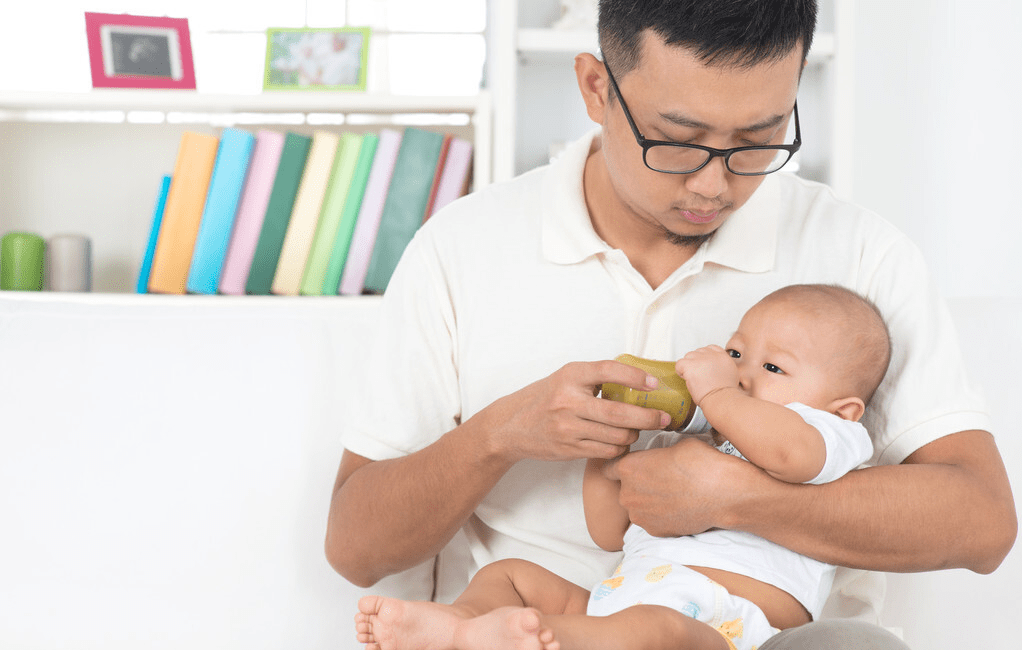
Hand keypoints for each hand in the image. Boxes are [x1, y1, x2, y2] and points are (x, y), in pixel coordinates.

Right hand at [482, 360, 671, 462]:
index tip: (654, 383)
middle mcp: (568, 401)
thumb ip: (595, 377)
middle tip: (663, 417)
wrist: (512, 426)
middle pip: (619, 412)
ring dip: (634, 434)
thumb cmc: (544, 398)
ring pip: (616, 435)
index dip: (636, 377)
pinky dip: (620, 446)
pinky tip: (620, 440)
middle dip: (648, 417)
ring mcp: (568, 427)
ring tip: (637, 429)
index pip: (608, 371)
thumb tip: (638, 377)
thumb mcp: (565, 378)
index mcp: (570, 376)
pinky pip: (607, 450)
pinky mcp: (569, 448)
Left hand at [602, 436, 750, 536]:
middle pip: (624, 489)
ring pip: (638, 507)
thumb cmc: (702, 463)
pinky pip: (651, 521)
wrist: (724, 493)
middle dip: (637, 485)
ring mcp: (640, 515)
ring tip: (672, 494)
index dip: (620, 466)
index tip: (631, 466)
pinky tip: (678, 507)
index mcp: (628, 468)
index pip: (608, 468)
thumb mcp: (676, 445)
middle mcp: (628, 493)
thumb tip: (660, 455)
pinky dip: (661, 516)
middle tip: (660, 479)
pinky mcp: (654, 531)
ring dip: (648, 502)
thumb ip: (658, 453)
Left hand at [675, 345, 738, 403]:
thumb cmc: (724, 393)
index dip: (704, 358)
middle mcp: (712, 355)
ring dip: (688, 367)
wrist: (721, 399)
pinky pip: (679, 364)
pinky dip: (680, 371)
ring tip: (694, 378)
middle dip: (696, 363)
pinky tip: (687, 379)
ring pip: (688, 356)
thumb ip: (722, 366)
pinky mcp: (690, 365)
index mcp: (722, 356)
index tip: (703, 367)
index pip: (710, 348)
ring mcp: (700, 358)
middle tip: (699, 376)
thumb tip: (714, 368)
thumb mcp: (731, 375)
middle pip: (698, 352)